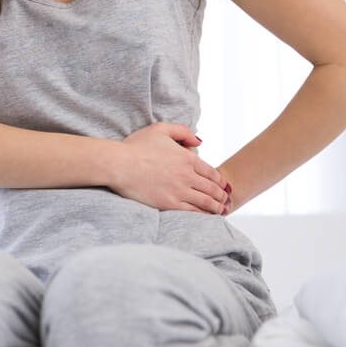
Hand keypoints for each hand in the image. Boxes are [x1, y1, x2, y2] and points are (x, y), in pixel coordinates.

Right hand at [111, 122, 230, 213]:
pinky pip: (192, 211)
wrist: (119, 164)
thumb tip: (198, 141)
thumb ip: (183, 132)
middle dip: (221, 196)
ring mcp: (179, 191)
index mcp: (187, 158)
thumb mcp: (160, 129)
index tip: (224, 187)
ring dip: (216, 207)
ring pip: (205, 202)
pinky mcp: (169, 203)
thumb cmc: (136, 146)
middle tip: (226, 201)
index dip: (220, 181)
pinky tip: (206, 217)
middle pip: (211, 188)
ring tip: (220, 211)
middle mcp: (187, 176)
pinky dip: (202, 215)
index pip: (211, 172)